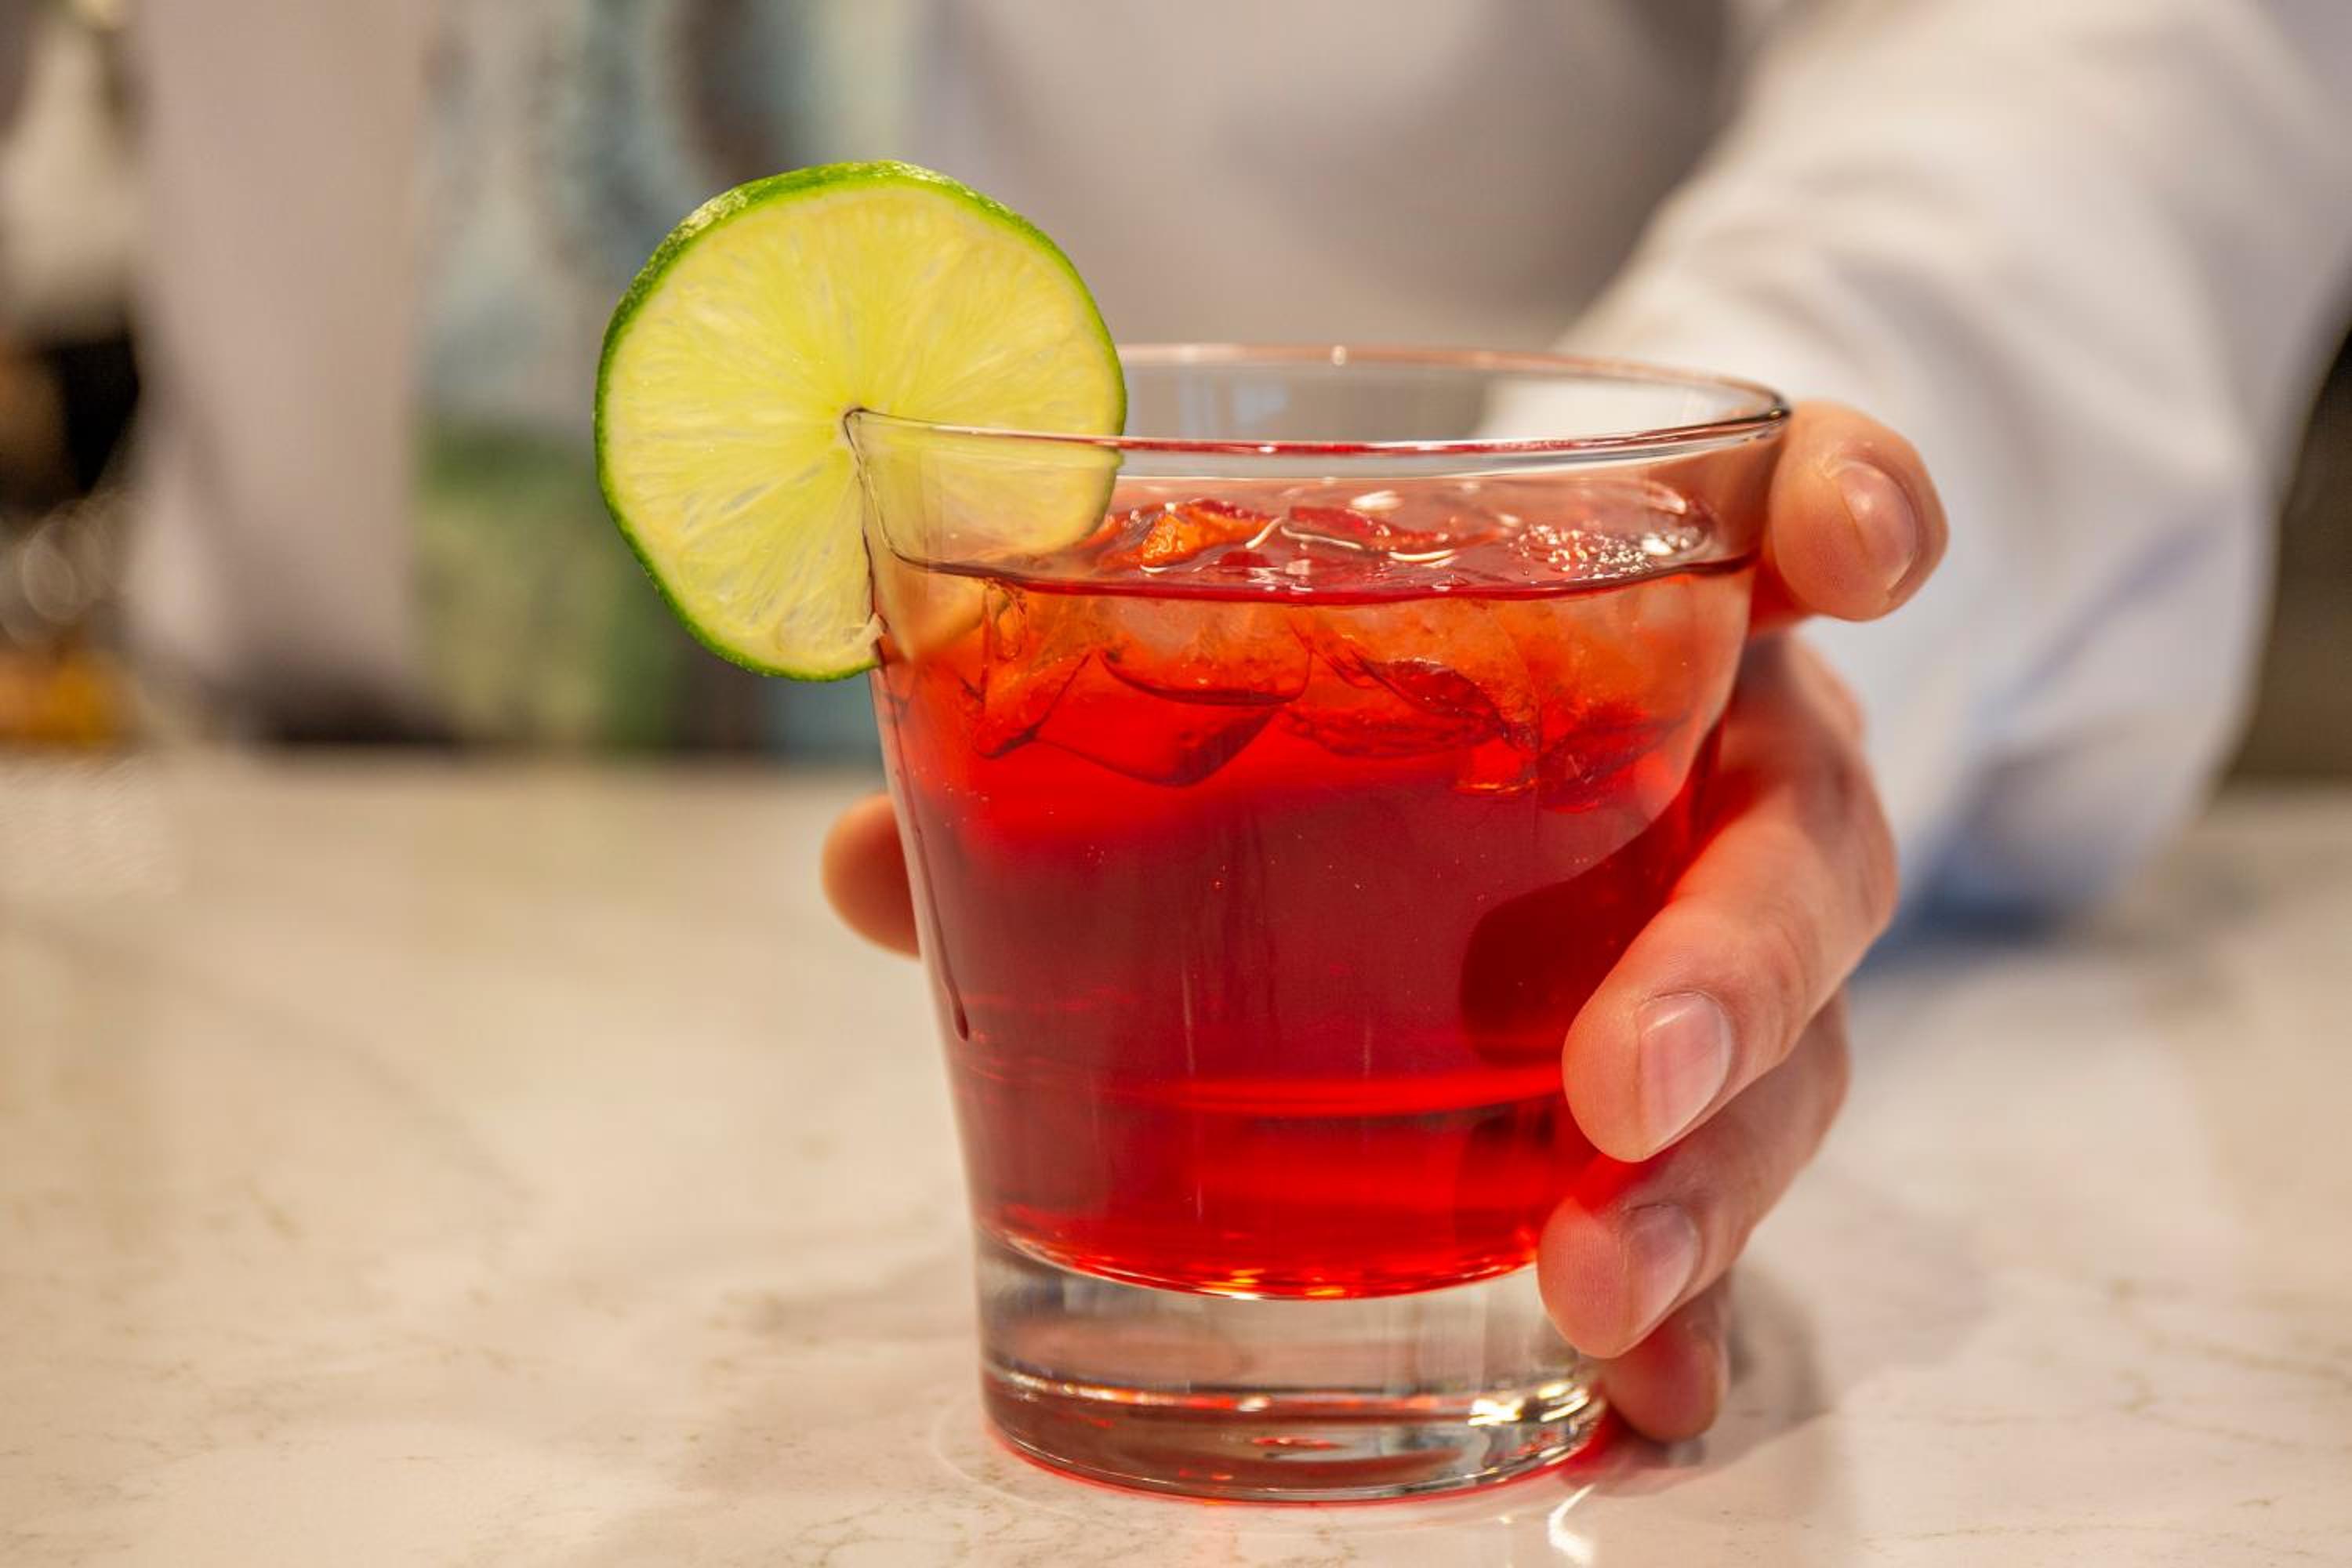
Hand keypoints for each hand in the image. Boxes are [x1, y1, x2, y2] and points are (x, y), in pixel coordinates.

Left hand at [820, 402, 1946, 1441]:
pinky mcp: (1713, 1093)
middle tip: (1619, 1083)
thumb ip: (1065, 741)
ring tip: (1597, 1285)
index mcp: (1648, 612)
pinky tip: (1649, 1391)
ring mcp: (1741, 938)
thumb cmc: (1402, 700)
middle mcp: (1731, 769)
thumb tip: (860, 864)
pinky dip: (1705, 1298)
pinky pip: (1734, 1197)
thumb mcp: (1261, 681)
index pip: (1789, 513)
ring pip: (1796, 1057)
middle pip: (1805, 848)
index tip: (1861, 549)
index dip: (1850, 507)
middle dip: (1734, 962)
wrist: (1540, 766)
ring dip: (1709, 1180)